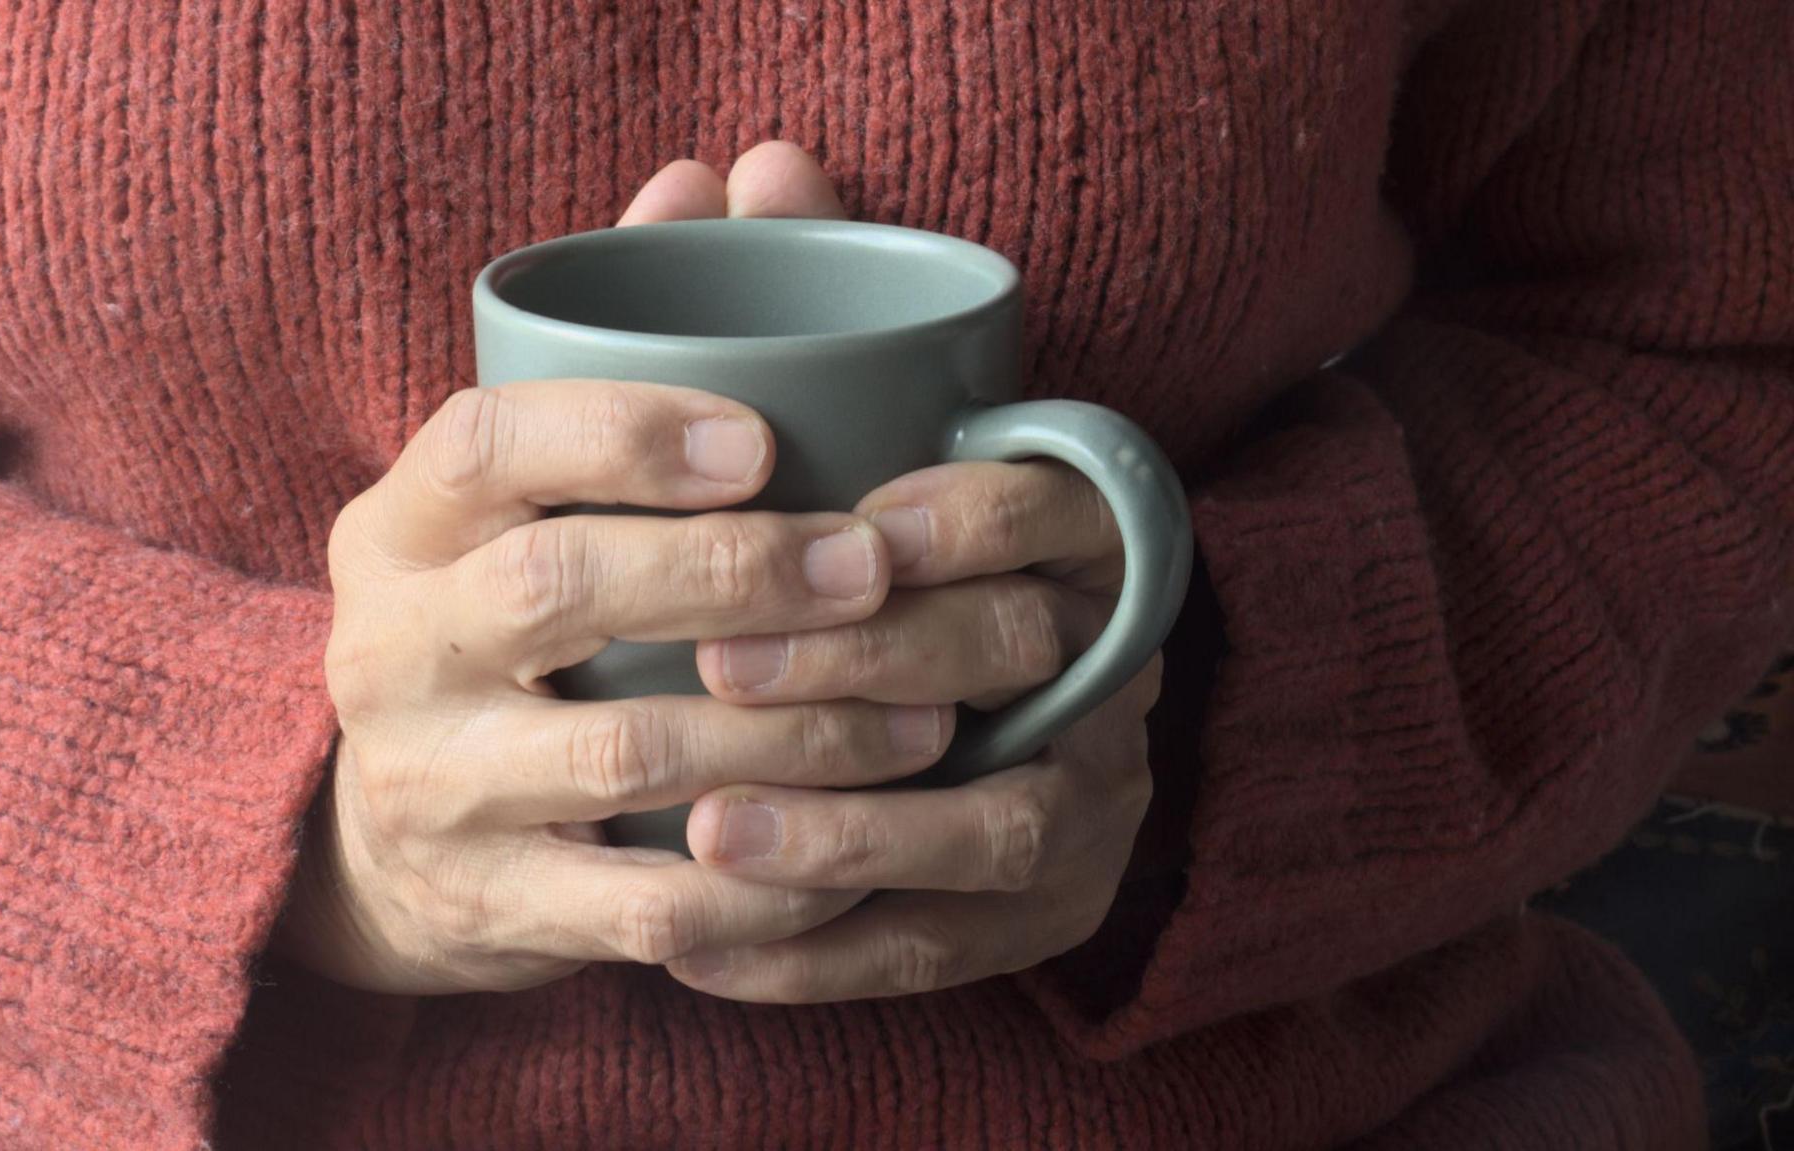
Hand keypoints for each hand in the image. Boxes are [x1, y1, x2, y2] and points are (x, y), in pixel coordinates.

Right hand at [275, 143, 931, 994]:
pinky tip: (865, 850)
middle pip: (556, 591)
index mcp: (401, 524)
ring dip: (798, 733)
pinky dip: (773, 883)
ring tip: (927, 718)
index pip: (486, 446)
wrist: (393, 841)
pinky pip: (646, 910)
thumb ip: (620, 336)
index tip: (762, 440)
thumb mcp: (520, 490)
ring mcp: (433, 787)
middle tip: (877, 569)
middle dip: (739, 571)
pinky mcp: (490, 907)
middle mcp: (391, 649)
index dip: (624, 432)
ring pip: (624, 760)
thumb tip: (722, 175)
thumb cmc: (500, 619)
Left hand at [651, 150, 1159, 1004]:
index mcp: (1081, 540)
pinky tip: (701, 946)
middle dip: (872, 672)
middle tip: (721, 676)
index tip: (864, 523)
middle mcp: (1108, 667)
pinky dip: (825, 954)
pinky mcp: (1042, 913)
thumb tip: (749, 167)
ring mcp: (1090, 798)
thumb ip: (817, 304)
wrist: (975, 720)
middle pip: (1020, 671)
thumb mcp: (863, 434)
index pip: (1072, 513)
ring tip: (707, 834)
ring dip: (851, 833)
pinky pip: (947, 949)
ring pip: (1000, 828)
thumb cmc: (884, 556)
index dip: (977, 517)